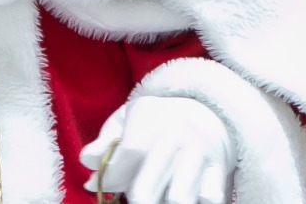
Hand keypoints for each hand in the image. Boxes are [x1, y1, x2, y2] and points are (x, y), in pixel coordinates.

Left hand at [80, 95, 233, 203]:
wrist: (209, 111)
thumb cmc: (159, 119)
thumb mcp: (128, 117)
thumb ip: (105, 139)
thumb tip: (86, 161)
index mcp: (152, 124)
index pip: (128, 156)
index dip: (111, 176)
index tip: (100, 184)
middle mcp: (178, 140)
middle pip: (149, 185)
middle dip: (136, 198)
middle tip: (132, 197)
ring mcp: (200, 158)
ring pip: (179, 197)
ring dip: (164, 202)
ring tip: (158, 197)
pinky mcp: (219, 172)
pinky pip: (211, 198)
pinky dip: (198, 201)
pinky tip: (187, 196)